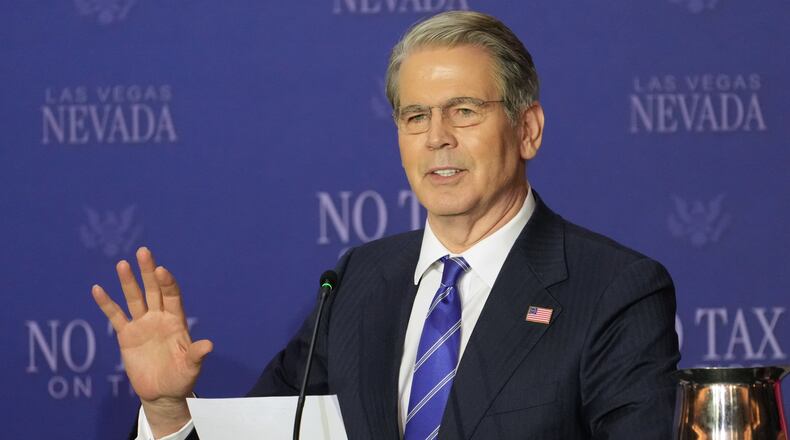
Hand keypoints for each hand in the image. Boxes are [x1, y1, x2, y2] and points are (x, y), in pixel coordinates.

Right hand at [92, 247, 212, 435]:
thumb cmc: (181, 379)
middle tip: (144, 251)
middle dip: (149, 271)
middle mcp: (159, 317)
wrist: (162, 393)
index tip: (162, 270)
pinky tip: (97, 289)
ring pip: (134, 298)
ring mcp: (142, 324)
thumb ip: (196, 355)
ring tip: (122, 264)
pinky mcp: (127, 335)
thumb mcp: (190, 368)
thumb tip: (209, 345)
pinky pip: (115, 316)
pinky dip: (106, 303)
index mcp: (176, 321)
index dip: (167, 283)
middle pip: (153, 290)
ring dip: (128, 282)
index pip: (172, 296)